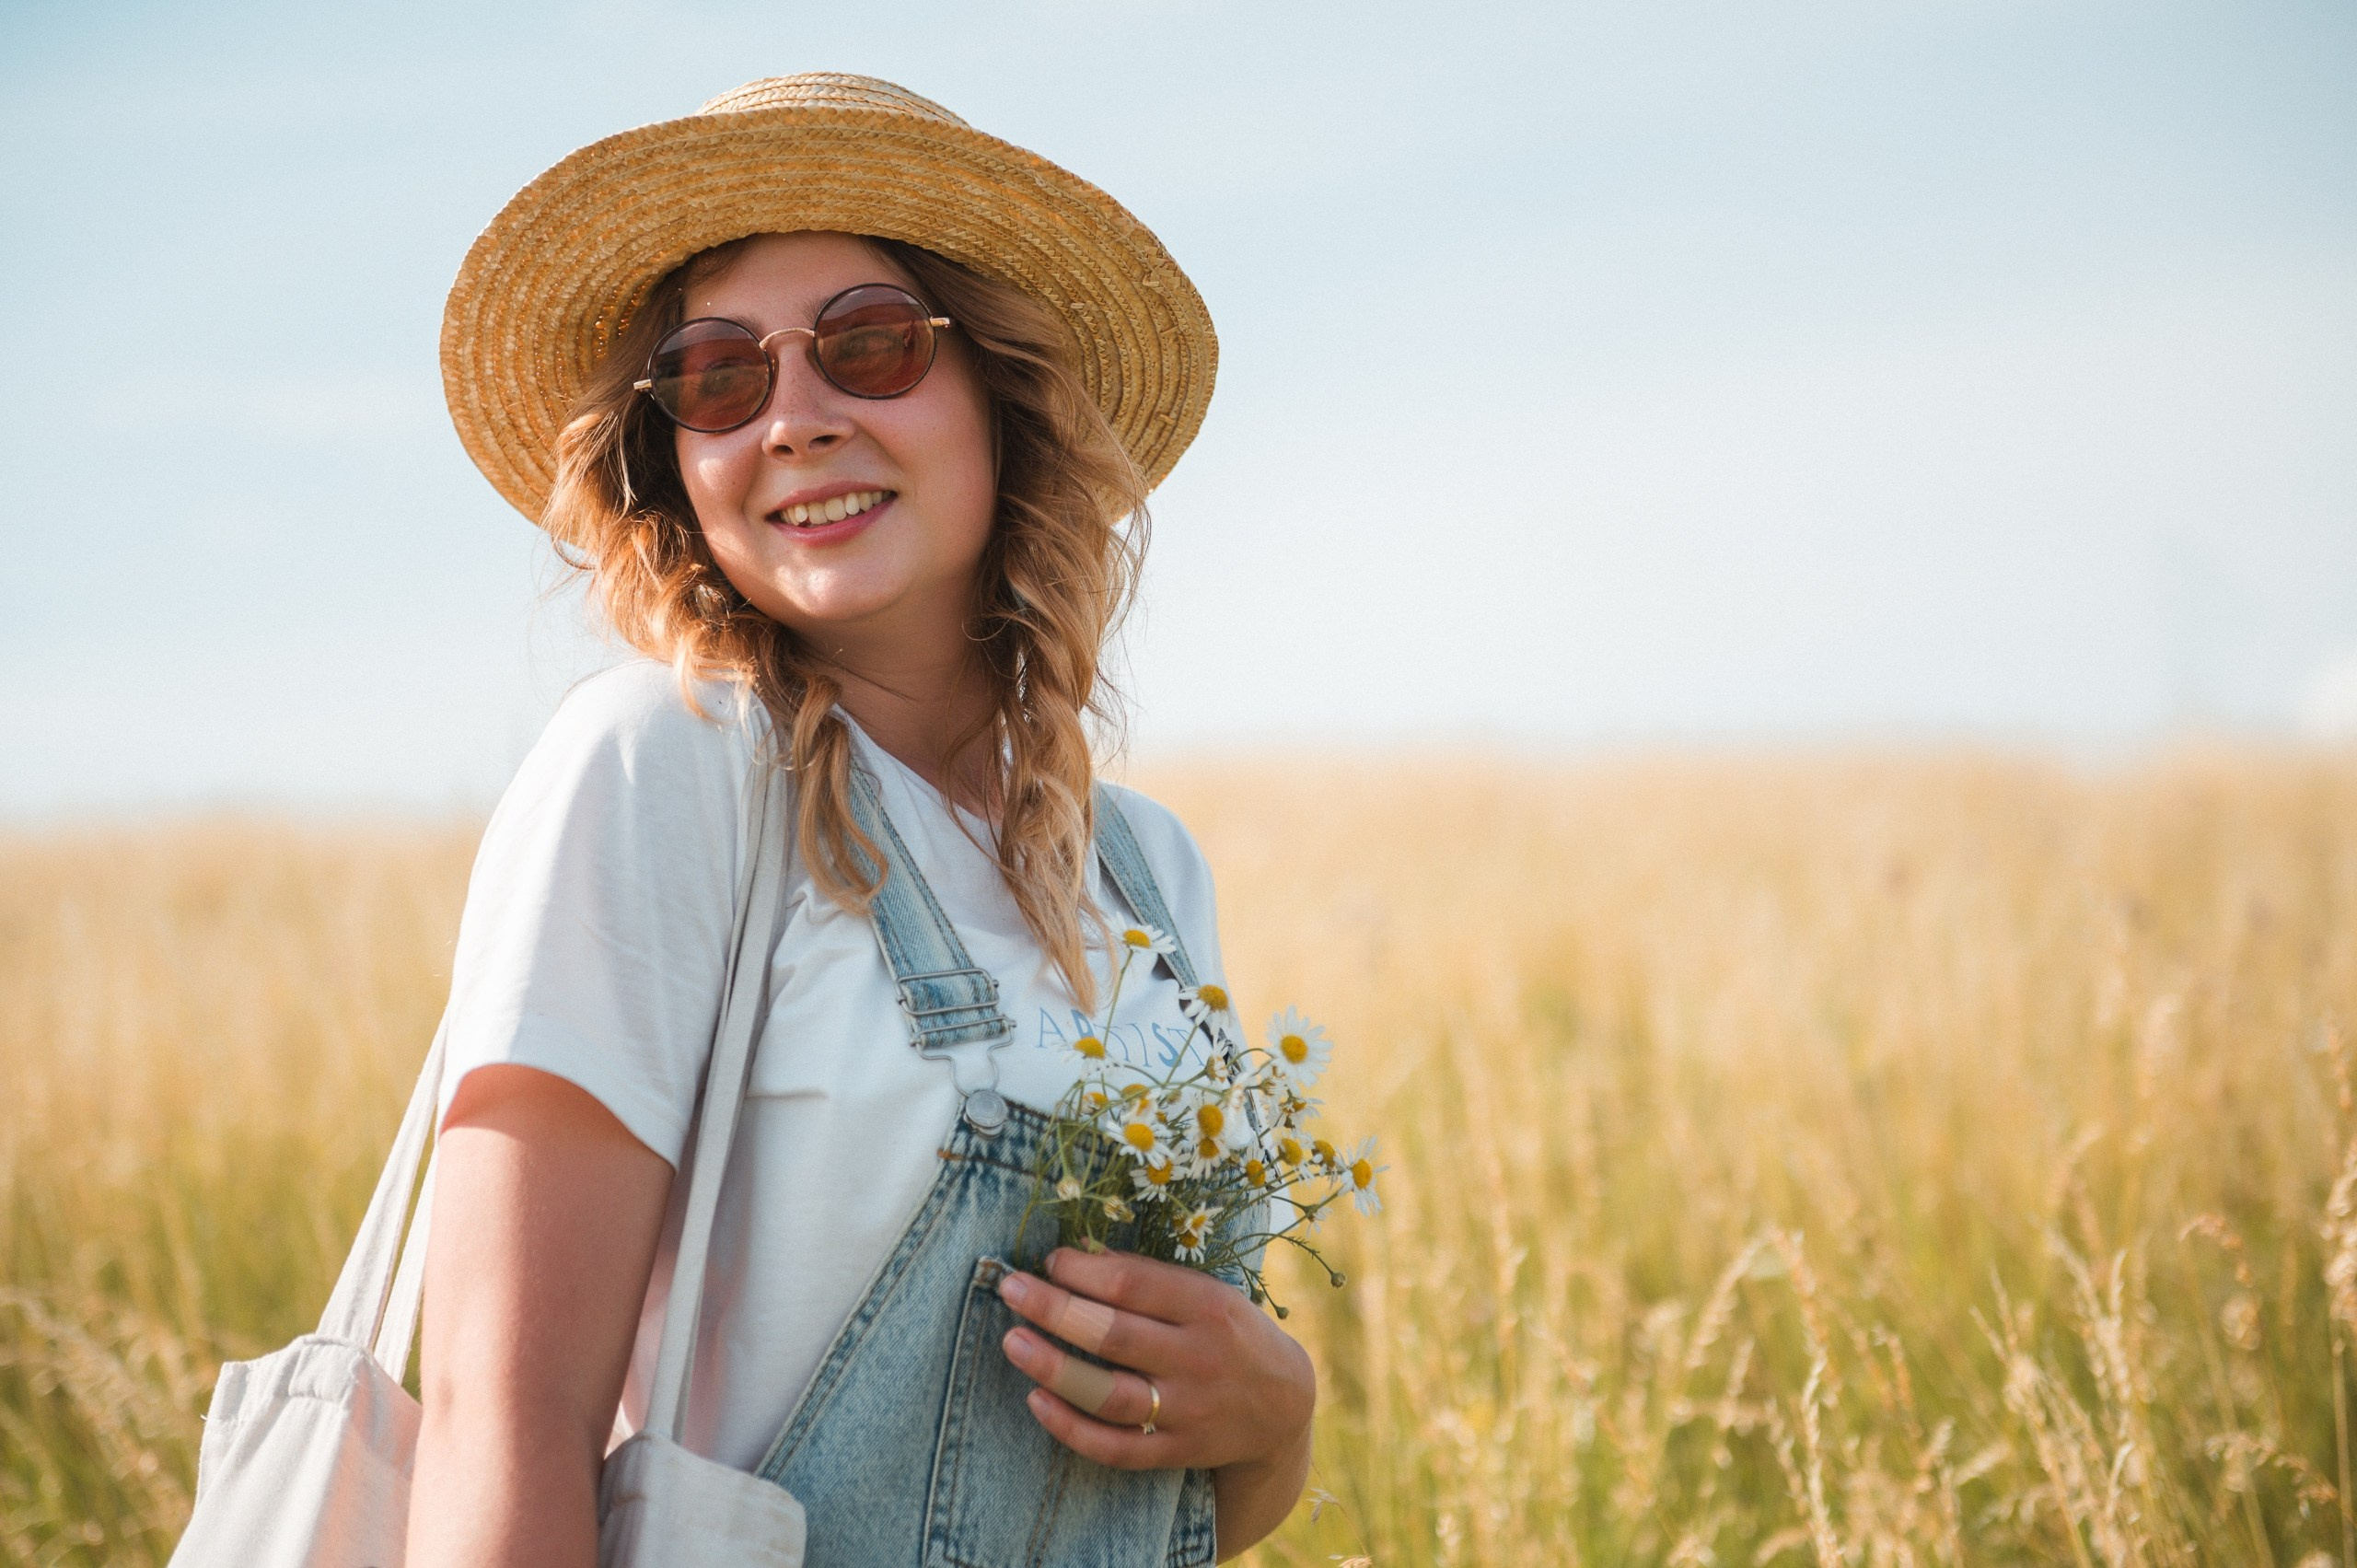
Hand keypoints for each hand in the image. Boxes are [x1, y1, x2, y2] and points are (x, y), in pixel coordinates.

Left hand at [995, 1246, 1315, 1473]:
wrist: (1283, 1406)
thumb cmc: (1229, 1332)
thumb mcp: (1207, 1292)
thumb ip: (1148, 1278)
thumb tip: (1075, 1257)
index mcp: (1207, 1307)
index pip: (1134, 1286)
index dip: (1083, 1272)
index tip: (1047, 1261)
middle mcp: (1199, 1358)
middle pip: (1114, 1335)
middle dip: (1055, 1310)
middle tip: (1010, 1288)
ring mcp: (1188, 1410)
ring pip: (1110, 1395)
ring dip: (1055, 1369)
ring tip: (1013, 1343)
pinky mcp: (1178, 1452)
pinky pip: (1117, 1448)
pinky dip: (1072, 1429)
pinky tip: (1037, 1401)